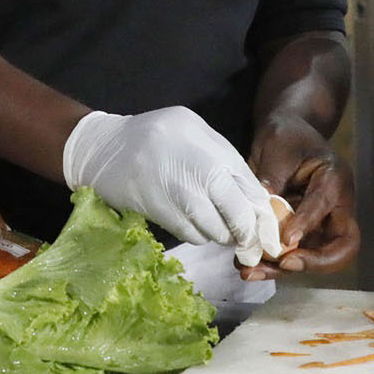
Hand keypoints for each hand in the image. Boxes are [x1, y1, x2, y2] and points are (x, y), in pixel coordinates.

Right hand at [63, 107, 280, 265]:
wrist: (104, 148)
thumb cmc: (158, 135)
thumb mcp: (198, 133)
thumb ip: (228, 161)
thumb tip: (256, 196)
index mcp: (211, 154)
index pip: (250, 194)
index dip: (264, 219)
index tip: (269, 234)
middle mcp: (197, 176)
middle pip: (235, 218)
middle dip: (246, 234)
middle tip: (248, 240)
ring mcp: (177, 197)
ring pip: (214, 232)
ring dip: (221, 234)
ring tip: (218, 225)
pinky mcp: (159, 215)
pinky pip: (191, 235)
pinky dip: (200, 234)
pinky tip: (196, 222)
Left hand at [244, 118, 357, 277]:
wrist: (285, 135)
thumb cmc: (286, 136)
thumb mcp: (277, 148)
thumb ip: (272, 177)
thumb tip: (262, 210)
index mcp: (335, 179)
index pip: (325, 206)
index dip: (307, 224)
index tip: (286, 240)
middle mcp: (335, 207)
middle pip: (340, 246)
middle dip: (314, 261)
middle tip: (284, 263)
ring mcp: (321, 224)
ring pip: (314, 257)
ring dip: (284, 269)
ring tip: (251, 271)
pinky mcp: (303, 233)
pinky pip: (293, 254)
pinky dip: (271, 264)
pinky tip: (247, 266)